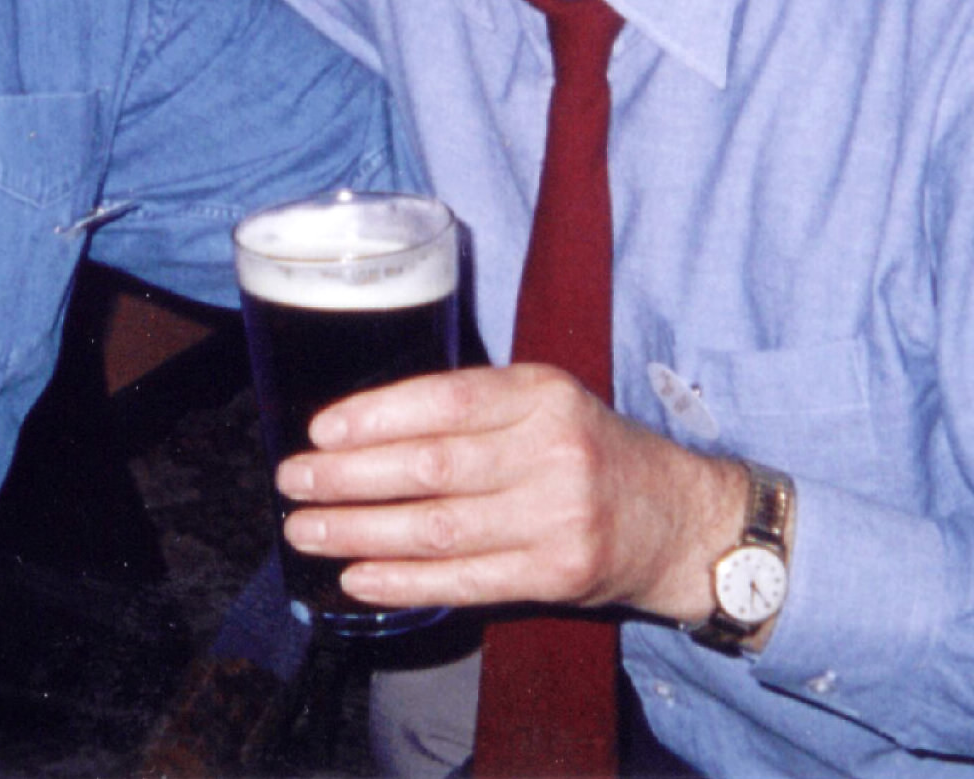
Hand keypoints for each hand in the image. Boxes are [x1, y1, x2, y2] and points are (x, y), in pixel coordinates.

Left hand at [275, 363, 748, 623]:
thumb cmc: (592, 451)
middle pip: (431, 467)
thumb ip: (472, 407)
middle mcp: (553, 451)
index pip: (447, 400)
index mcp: (543, 393)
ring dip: (360, 532)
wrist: (680, 519)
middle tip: (293, 482)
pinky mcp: (557, 574)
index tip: (320, 430)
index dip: (377, 416)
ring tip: (306, 531)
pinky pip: (464, 581)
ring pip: (437, 528)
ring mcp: (558, 518)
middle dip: (348, 477)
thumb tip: (363, 427)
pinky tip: (357, 578)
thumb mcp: (546, 401)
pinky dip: (403, 582)